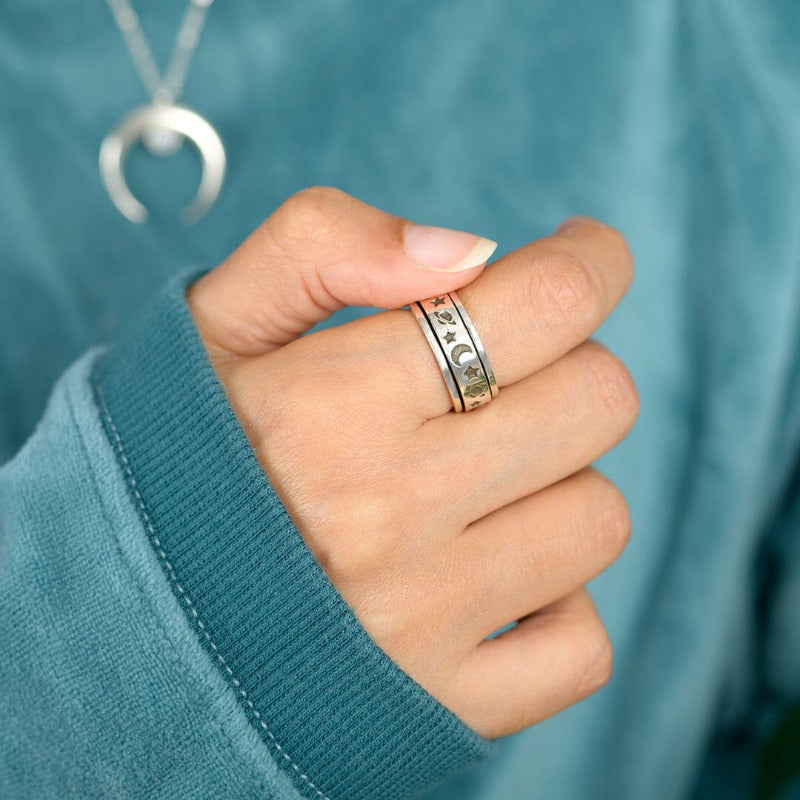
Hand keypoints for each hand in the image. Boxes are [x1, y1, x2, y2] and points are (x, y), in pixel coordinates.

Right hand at [187, 187, 636, 738]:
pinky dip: (558, 604)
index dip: (589, 261)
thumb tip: (467, 249)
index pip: (543, 305)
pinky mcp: (439, 709)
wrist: (115, 626)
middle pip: (596, 403)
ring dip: (557, 481)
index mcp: (332, 405)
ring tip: (478, 485)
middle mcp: (387, 515)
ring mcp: (421, 625)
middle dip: (567, 364)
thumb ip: (322, 245)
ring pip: (597, 519)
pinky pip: (581, 649)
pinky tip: (491, 578)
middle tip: (510, 375)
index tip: (585, 252)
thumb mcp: (212, 324)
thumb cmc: (169, 460)